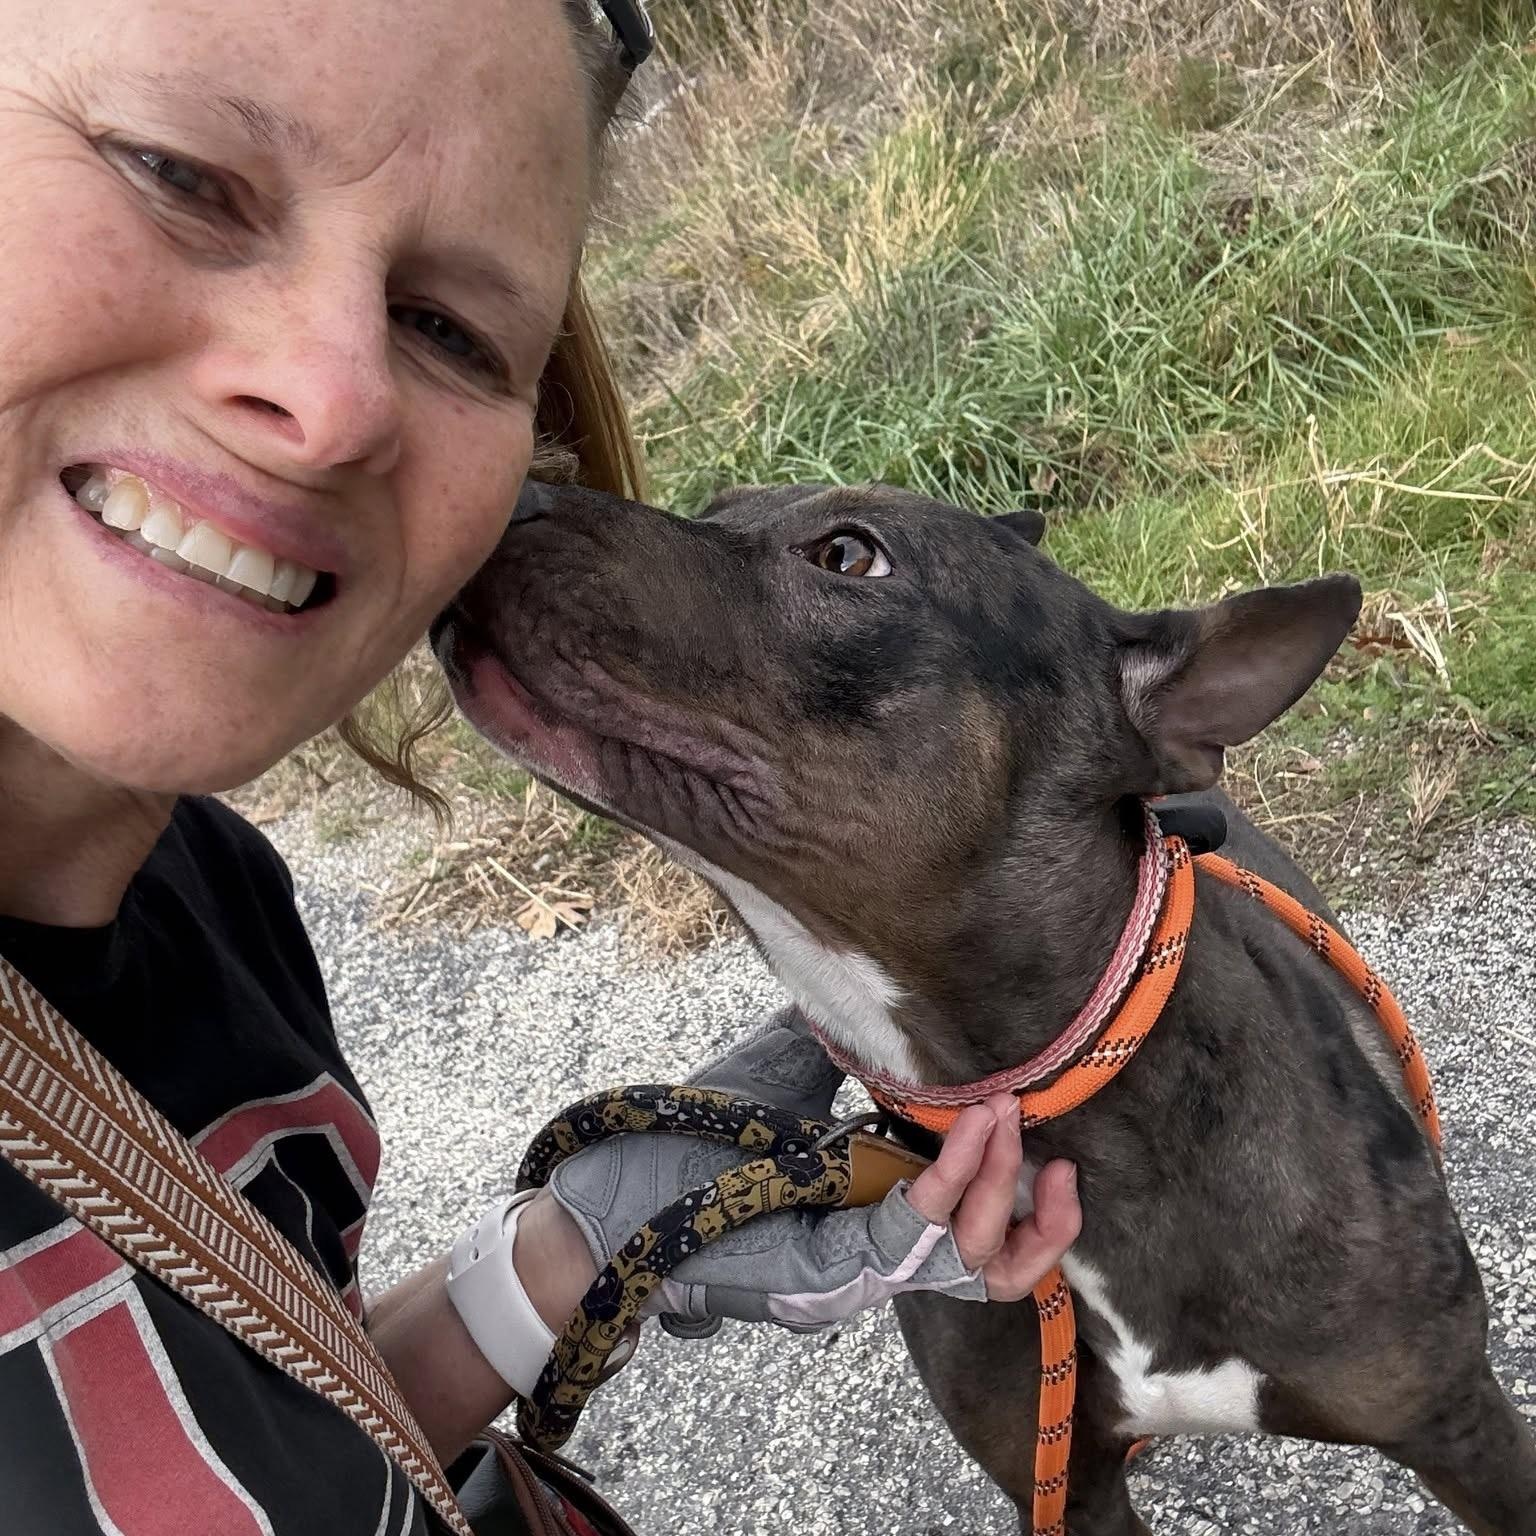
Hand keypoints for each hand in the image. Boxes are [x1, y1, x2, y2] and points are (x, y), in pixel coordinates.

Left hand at [519, 1013, 1080, 1333]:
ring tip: (1006, 1114)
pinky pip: (909, 1237)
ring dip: (998, 1182)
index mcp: (875, 1219)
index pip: (979, 1236)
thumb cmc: (696, 1136)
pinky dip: (949, 1181)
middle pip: (994, 1267)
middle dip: (1038, 1212)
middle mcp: (876, 1259)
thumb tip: (877, 993)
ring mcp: (854, 1272)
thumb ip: (838, 1049)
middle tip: (1044, 1135)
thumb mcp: (785, 1078)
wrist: (619, 1186)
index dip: (1030, 1205)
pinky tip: (971, 1127)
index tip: (1047, 1134)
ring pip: (967, 1258)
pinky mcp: (829, 1269)